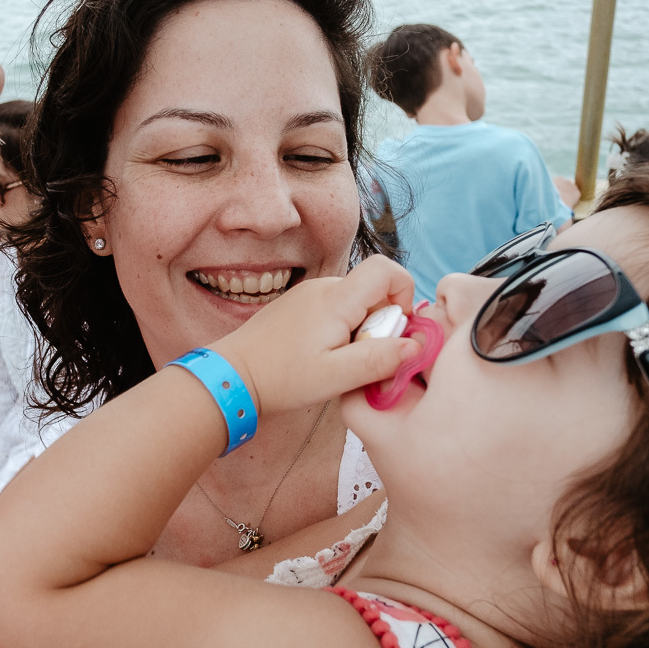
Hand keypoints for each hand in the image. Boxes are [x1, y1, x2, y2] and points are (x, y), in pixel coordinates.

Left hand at [210, 255, 419, 415]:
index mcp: (336, 298)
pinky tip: (324, 356)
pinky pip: (336, 308)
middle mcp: (323, 287)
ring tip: (340, 361)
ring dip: (362, 328)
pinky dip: (342, 329)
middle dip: (382, 322)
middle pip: (373, 289)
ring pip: (356, 300)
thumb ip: (379, 359)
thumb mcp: (336, 377)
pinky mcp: (299, 305)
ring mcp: (309, 293)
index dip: (404, 294)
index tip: (396, 329)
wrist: (233, 376)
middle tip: (361, 357)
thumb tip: (415, 345)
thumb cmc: (282, 378)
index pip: (387, 269)